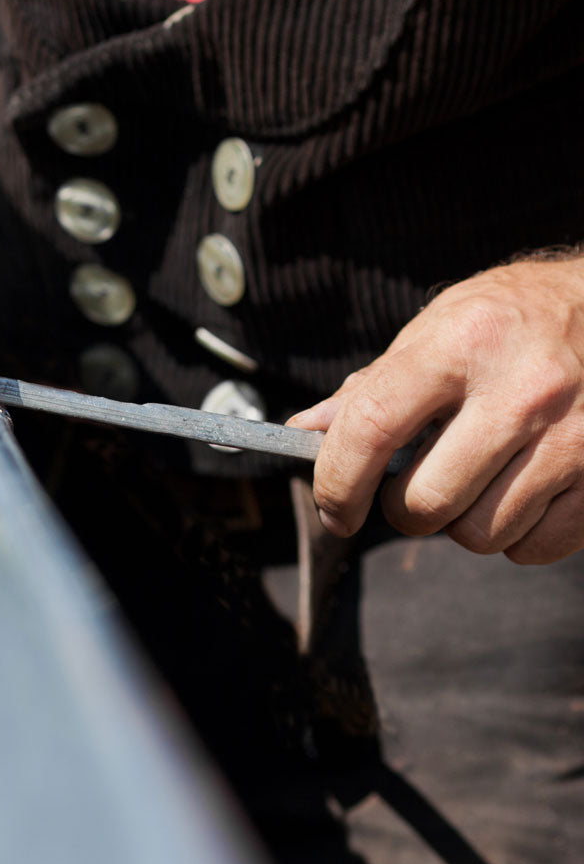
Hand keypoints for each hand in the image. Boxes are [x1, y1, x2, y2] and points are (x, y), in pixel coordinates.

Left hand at [289, 256, 583, 563]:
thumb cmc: (515, 317)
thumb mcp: (440, 325)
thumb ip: (375, 383)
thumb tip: (307, 430)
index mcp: (460, 345)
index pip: (373, 425)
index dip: (337, 480)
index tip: (333, 507)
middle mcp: (520, 391)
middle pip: (426, 500)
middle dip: (402, 510)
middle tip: (408, 489)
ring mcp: (572, 437)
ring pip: (480, 533)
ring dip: (459, 522)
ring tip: (471, 480)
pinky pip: (536, 546)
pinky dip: (515, 536)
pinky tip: (515, 493)